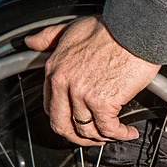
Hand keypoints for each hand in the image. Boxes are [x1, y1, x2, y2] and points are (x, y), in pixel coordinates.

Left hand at [24, 16, 160, 145]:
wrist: (134, 29)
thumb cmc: (110, 28)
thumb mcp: (71, 28)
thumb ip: (49, 37)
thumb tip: (31, 42)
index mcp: (55, 69)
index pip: (51, 107)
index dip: (66, 120)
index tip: (79, 122)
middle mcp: (65, 84)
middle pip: (63, 126)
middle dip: (79, 138)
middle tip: (94, 138)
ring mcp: (83, 94)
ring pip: (87, 131)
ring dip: (103, 138)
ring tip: (116, 134)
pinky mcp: (104, 102)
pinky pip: (109, 129)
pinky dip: (120, 135)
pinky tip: (129, 131)